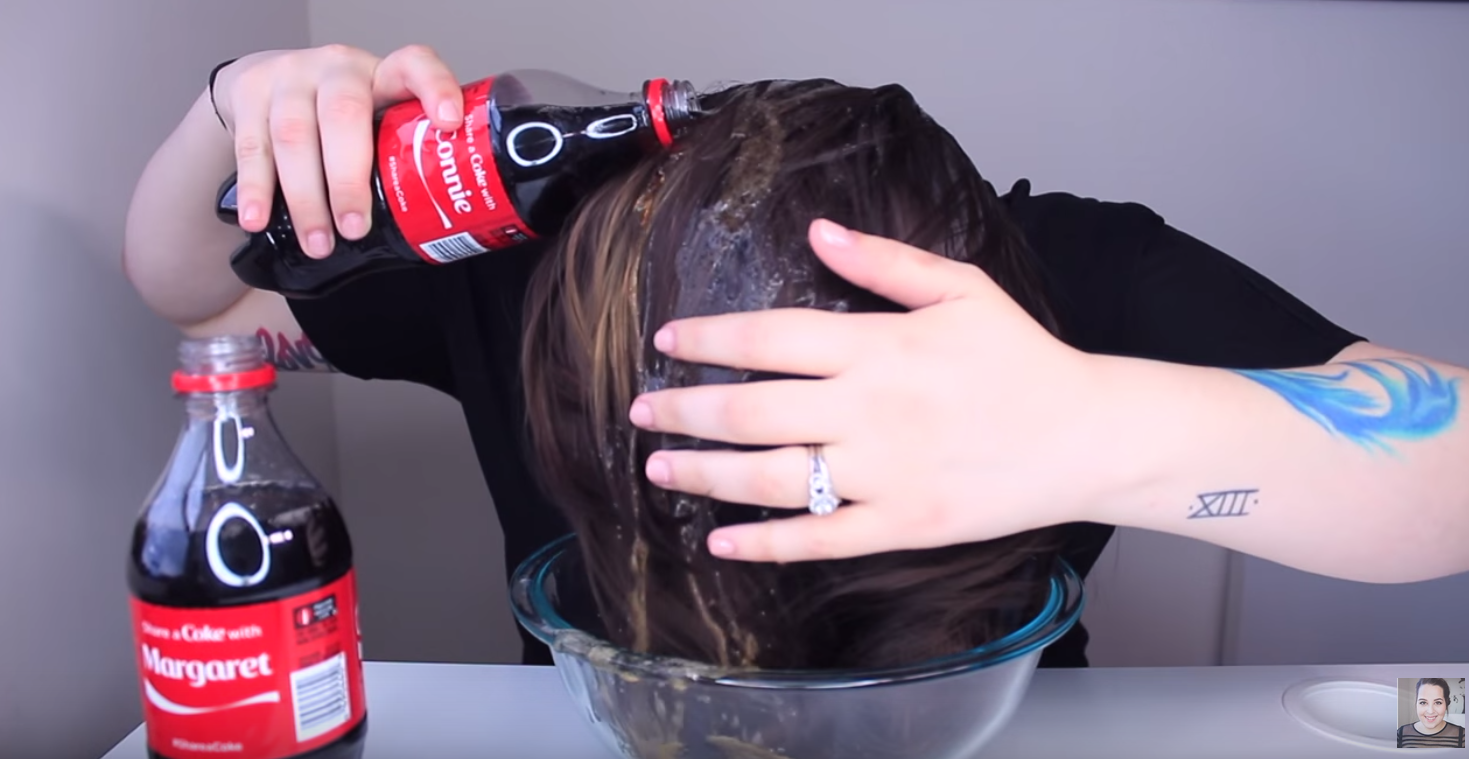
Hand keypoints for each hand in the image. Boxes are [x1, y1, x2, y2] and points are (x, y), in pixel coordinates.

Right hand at [211, 44, 464, 257]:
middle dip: (349, 179)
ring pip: (294, 136)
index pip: (414, 66)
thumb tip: (435, 231)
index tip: (449, 123)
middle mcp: (337, 69)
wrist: (267, 82)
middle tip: (354, 228)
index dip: (435, 89)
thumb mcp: (374, 119)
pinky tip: (259, 220)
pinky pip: (252, 147)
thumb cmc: (338, 115)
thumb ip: (398, 154)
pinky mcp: (249, 93)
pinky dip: (257, 190)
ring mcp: (290, 77)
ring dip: (306, 198)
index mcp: (381, 74)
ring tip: (319, 243)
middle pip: (343, 115)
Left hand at [629, 220, 1124, 562]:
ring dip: (706, 472)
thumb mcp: (962, 289)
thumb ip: (884, 262)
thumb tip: (817, 234)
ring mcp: (884, 473)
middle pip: (753, 410)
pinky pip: (820, 539)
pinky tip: (721, 541)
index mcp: (880, 346)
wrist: (1086, 436)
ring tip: (660, 467)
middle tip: (641, 408)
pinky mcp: (901, 524)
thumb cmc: (1021, 358)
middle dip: (685, 409)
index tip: (668, 341)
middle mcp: (870, 410)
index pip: (771, 337)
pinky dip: (765, 544)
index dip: (710, 338)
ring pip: (772, 478)